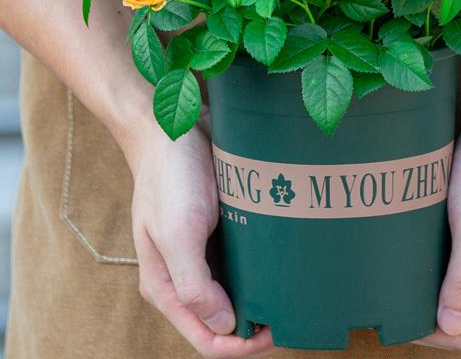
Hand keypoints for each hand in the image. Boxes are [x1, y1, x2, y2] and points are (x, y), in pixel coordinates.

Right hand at [125, 118, 272, 358]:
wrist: (171, 124)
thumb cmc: (170, 177)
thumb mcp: (177, 234)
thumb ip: (193, 285)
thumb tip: (225, 326)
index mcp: (166, 286)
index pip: (206, 338)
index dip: (240, 346)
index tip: (274, 331)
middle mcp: (183, 274)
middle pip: (224, 319)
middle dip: (257, 324)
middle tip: (292, 310)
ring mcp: (202, 251)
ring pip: (237, 289)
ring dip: (262, 295)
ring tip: (294, 289)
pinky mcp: (219, 227)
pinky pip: (243, 258)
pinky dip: (263, 265)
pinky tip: (285, 260)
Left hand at [414, 112, 460, 350]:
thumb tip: (453, 328)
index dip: (431, 334)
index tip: (394, 318)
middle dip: (426, 316)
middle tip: (387, 298)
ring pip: (458, 290)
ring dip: (429, 291)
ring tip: (393, 278)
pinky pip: (457, 263)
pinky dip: (434, 267)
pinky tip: (410, 253)